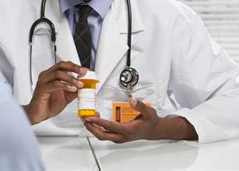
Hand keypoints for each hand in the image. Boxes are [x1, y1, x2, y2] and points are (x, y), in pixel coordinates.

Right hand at [24, 61, 86, 124]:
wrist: (38, 114)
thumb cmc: (49, 105)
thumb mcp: (66, 96)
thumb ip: (74, 90)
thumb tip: (85, 86)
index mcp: (51, 75)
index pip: (64, 65)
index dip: (75, 66)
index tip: (85, 70)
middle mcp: (46, 76)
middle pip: (61, 65)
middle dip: (74, 68)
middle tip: (83, 72)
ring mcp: (43, 82)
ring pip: (58, 74)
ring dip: (71, 78)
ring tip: (79, 84)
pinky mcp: (42, 89)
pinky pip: (55, 84)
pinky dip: (65, 85)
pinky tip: (72, 89)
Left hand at [82, 98, 197, 142]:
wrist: (154, 130)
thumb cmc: (150, 122)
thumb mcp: (149, 112)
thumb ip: (140, 106)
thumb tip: (132, 100)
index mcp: (128, 130)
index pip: (109, 126)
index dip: (98, 122)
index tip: (90, 117)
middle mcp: (122, 136)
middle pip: (102, 135)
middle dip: (91, 127)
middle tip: (84, 118)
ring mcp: (120, 137)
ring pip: (102, 136)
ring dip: (94, 128)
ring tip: (88, 118)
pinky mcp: (118, 136)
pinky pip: (105, 134)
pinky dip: (98, 128)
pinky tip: (96, 120)